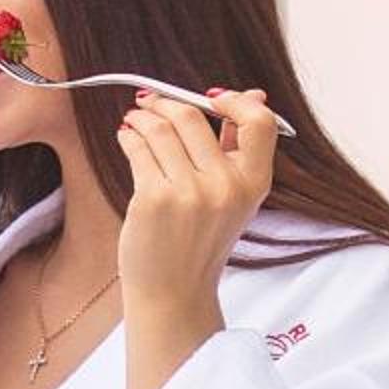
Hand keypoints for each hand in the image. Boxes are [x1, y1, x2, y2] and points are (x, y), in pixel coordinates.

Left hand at [114, 89, 278, 304]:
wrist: (174, 293)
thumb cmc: (200, 243)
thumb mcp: (235, 199)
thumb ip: (240, 149)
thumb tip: (255, 95)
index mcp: (253, 185)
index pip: (260, 122)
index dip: (235, 100)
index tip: (211, 97)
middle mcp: (225, 187)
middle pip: (193, 117)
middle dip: (165, 103)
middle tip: (150, 102)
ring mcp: (189, 194)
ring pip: (160, 128)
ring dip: (142, 117)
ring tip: (135, 120)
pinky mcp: (154, 199)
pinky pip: (138, 149)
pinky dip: (129, 137)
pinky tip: (127, 138)